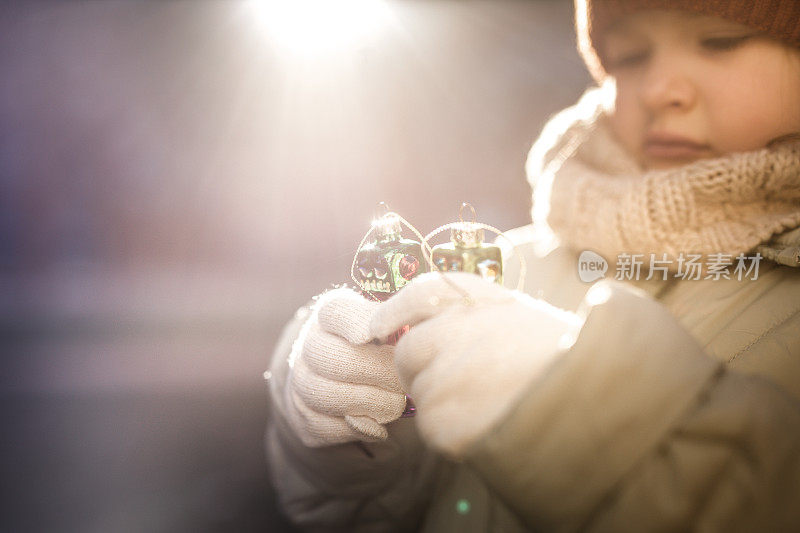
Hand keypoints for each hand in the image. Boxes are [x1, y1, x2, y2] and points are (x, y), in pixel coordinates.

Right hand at [284, 287, 406, 446]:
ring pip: (324, 394)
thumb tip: (412, 327)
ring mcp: (301, 383)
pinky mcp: (305, 419)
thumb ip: (403, 324)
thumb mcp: (392, 328)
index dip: (353, 321)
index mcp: (332, 316)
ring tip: (397, 405)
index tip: (371, 335)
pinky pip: (324, 425)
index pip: (335, 312)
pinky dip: (356, 427)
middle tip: (402, 382)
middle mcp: (309, 346)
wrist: (351, 387)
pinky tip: (380, 426)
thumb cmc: (383, 351)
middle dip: (374, 372)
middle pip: (331, 357)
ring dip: (368, 402)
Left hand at [370, 272, 581, 455]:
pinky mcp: (445, 421)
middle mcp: (453, 331)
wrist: (602, 404)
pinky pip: (433, 428)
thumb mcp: (525, 319)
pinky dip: (454, 432)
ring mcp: (446, 376)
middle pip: (409, 352)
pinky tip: (492, 425)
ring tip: (493, 403)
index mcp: (478, 299)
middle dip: (424, 368)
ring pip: (421, 393)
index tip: (378, 326)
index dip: (394, 309)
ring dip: (443, 401)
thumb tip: (427, 329)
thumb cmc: (571, 362)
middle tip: (464, 381)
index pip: (421, 293)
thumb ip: (477, 317)